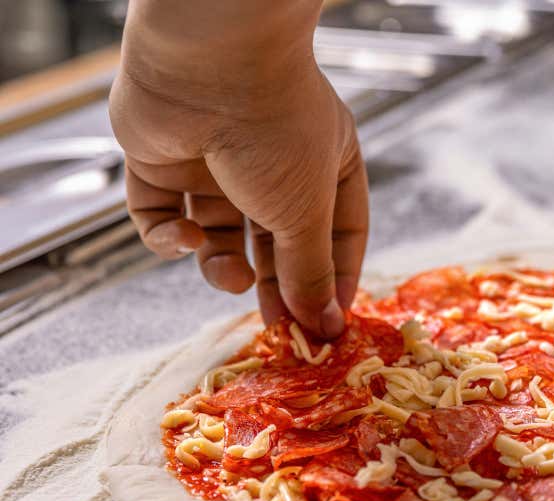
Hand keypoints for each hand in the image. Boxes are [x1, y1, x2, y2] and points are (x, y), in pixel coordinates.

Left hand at [109, 15, 366, 337]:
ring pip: (218, 235)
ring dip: (221, 266)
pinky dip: (169, 236)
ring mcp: (215, 162)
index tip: (328, 325)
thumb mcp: (307, 212)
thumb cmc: (277, 128)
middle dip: (275, 285)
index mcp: (327, 164)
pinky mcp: (162, 161)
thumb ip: (311, 272)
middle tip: (278, 329)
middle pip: (276, 242)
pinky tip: (183, 235)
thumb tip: (322, 323)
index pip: (338, 234)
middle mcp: (273, 163)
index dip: (333, 280)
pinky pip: (161, 214)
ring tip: (231, 277)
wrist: (209, 63)